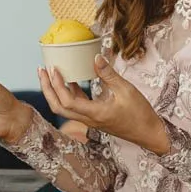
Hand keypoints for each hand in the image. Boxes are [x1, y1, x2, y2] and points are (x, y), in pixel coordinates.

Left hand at [39, 55, 168, 154]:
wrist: (148, 133)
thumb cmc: (140, 114)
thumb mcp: (126, 90)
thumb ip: (109, 74)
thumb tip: (96, 57)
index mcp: (95, 114)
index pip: (67, 102)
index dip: (57, 86)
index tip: (53, 69)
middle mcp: (88, 119)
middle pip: (58, 107)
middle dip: (47, 89)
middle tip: (42, 70)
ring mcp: (90, 119)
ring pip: (64, 108)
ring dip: (55, 91)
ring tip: (51, 73)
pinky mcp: (94, 117)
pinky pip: (76, 106)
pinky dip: (69, 93)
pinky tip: (71, 80)